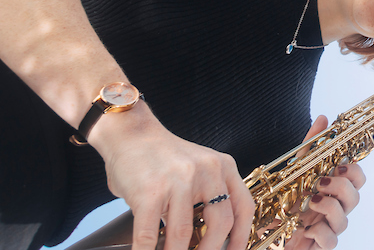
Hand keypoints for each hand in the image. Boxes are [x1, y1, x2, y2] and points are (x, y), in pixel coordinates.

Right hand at [94, 110, 254, 249]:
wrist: (130, 134)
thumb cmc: (163, 157)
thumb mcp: (198, 168)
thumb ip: (208, 195)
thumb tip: (209, 240)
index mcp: (222, 167)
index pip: (244, 206)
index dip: (242, 235)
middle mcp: (205, 171)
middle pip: (221, 223)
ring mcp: (178, 181)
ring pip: (183, 233)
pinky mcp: (149, 192)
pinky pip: (149, 233)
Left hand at [284, 116, 366, 249]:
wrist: (264, 234)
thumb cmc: (284, 203)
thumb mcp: (294, 171)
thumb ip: (310, 148)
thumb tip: (324, 118)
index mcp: (331, 190)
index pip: (357, 178)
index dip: (355, 170)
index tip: (340, 165)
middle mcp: (334, 209)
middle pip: (356, 197)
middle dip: (342, 187)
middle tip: (321, 182)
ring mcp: (328, 228)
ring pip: (345, 220)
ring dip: (329, 208)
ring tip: (310, 201)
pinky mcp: (320, 245)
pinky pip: (332, 242)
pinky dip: (320, 234)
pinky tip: (305, 230)